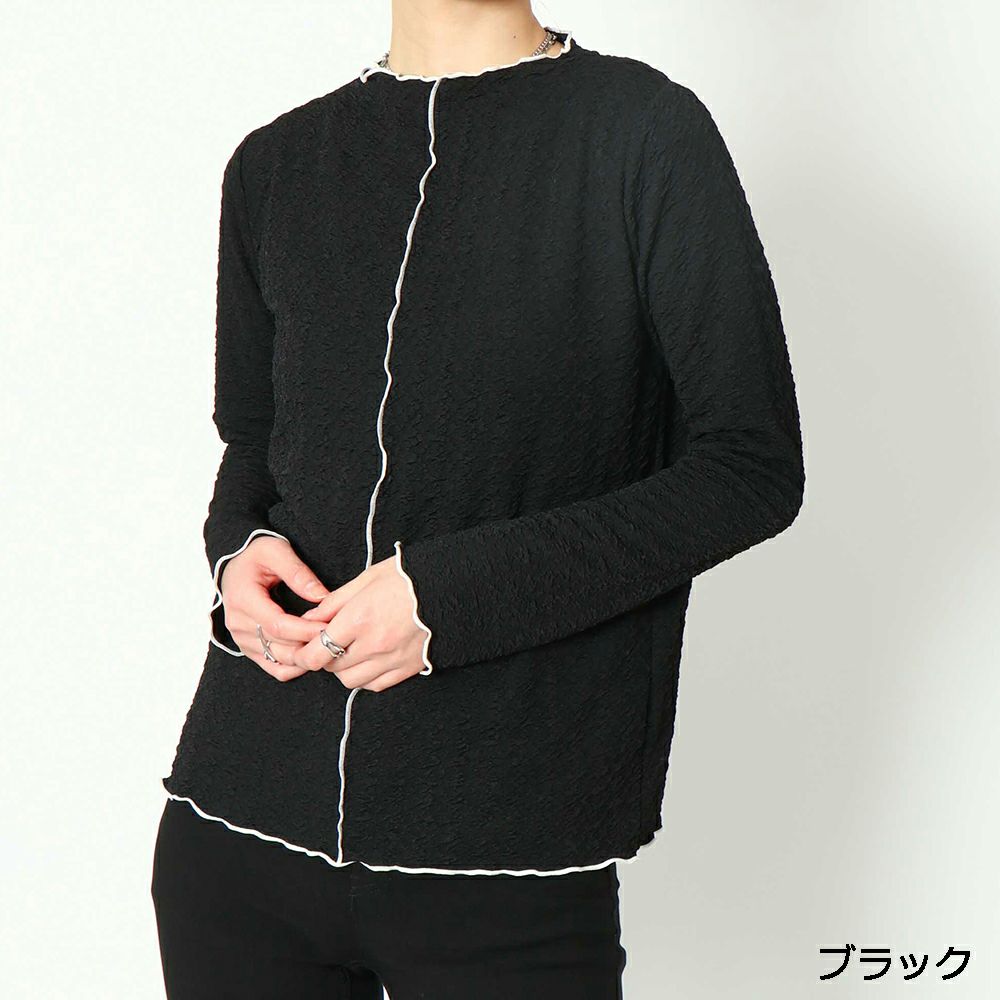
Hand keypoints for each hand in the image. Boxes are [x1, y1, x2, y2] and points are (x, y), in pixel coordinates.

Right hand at [218, 535, 331, 681]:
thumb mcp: (275, 550)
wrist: (236, 567)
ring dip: (306, 658)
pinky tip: (312, 656)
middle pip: (280, 647)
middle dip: (311, 645)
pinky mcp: (249, 648)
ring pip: (279, 661)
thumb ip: (297, 572)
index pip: (278, 625)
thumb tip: (321, 596)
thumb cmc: (256, 556)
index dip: (306, 630)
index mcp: (243, 599)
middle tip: (337, 639)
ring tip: (329, 647)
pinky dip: (295, 667)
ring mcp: (242, 639)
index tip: (330, 627)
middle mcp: (239, 624)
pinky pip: (273, 667)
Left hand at [292, 555, 427, 691]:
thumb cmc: (408, 578)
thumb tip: (310, 618)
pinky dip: (366, 678)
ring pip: (351, 681)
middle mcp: (373, 645)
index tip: (302, 647)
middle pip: (331, 667)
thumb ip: (334, 602)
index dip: (303, 654)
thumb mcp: (366, 579)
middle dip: (323, 656)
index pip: (316, 652)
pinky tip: (368, 661)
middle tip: (328, 642)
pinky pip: (376, 685)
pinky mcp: (408, 668)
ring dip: (344, 669)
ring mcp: (392, 660)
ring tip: (349, 652)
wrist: (451, 587)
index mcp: (359, 619)